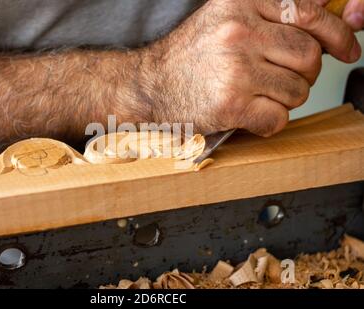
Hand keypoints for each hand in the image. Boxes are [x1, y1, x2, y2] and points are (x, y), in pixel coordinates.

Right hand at [139, 0, 360, 136]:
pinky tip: (248, 114)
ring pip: (297, 91)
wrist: (150, 85)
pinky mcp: (231, 105)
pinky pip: (278, 119)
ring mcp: (235, 69)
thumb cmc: (189, 56)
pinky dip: (269, 122)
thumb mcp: (226, 18)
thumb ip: (270, 18)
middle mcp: (239, 32)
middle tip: (280, 79)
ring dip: (283, 99)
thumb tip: (329, 23)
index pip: (309, 13)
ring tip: (255, 95)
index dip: (337, 34)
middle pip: (309, 57)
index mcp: (241, 2)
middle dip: (304, 74)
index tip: (347, 49)